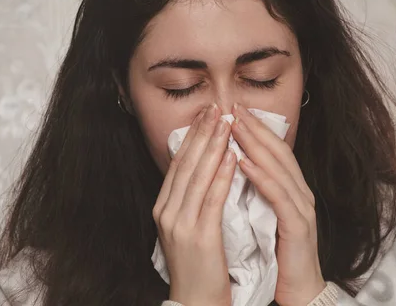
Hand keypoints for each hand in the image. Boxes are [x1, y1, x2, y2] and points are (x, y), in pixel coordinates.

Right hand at [153, 103, 234, 305]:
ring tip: (226, 123)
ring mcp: (180, 223)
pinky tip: (232, 156)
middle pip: (185, 164)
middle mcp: (167, 211)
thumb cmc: (196, 265)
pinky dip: (223, 175)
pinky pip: (212, 198)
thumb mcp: (183, 228)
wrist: (195, 302)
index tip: (205, 116)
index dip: (191, 137)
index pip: (178, 164)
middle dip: (201, 133)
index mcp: (163, 208)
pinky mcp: (199, 235)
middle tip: (215, 108)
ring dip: (213, 146)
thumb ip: (188, 200)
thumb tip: (201, 169)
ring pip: (198, 176)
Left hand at [230, 103, 325, 305]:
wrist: (298, 290)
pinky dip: (261, 177)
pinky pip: (278, 196)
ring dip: (255, 145)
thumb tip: (231, 164)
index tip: (232, 110)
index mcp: (291, 189)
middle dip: (254, 128)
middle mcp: (300, 192)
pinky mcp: (298, 226)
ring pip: (278, 168)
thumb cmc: (277, 252)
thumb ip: (255, 190)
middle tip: (232, 107)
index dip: (254, 129)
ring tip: (234, 126)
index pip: (272, 151)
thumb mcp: (264, 214)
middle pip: (277, 151)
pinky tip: (243, 163)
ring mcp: (302, 208)